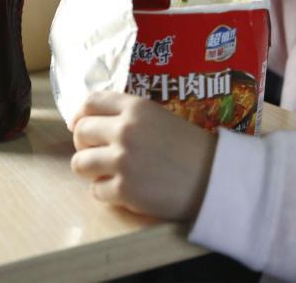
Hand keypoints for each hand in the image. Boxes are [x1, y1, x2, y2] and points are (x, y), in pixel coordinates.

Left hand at [69, 92, 217, 220]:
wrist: (215, 178)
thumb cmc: (190, 147)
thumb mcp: (160, 117)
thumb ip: (129, 116)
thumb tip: (89, 124)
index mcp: (136, 107)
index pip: (91, 102)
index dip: (82, 115)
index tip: (83, 126)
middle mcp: (125, 130)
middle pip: (80, 132)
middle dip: (85, 144)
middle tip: (99, 153)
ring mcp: (122, 161)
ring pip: (80, 164)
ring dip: (91, 170)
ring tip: (110, 173)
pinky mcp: (124, 190)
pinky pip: (96, 192)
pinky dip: (107, 193)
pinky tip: (126, 190)